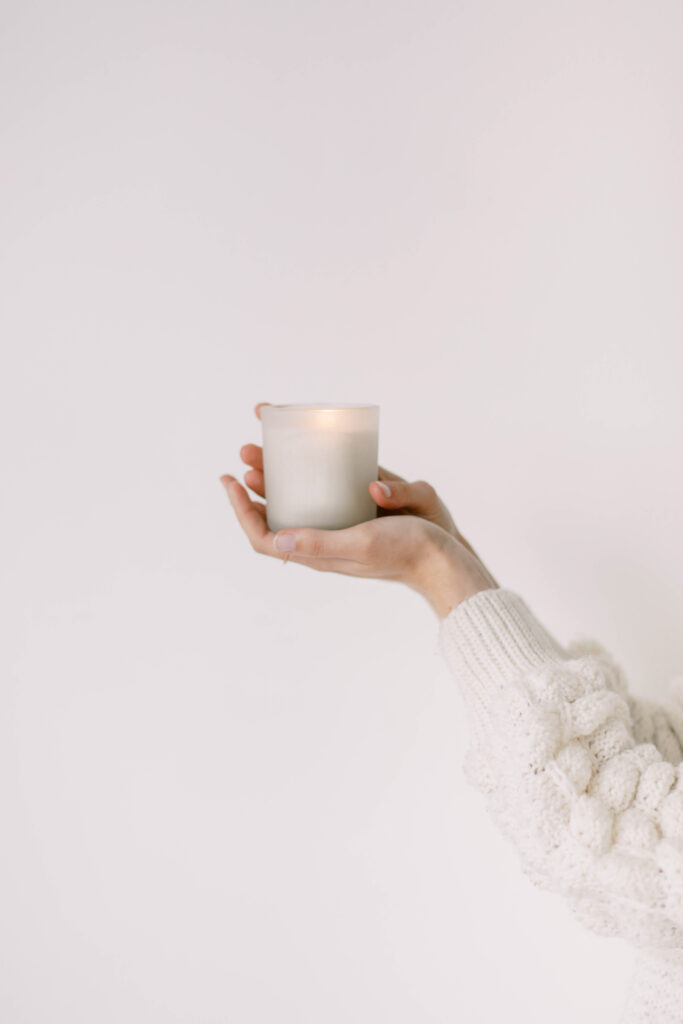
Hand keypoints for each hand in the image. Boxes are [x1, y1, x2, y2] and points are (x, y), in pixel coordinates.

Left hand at [220, 403, 499, 617]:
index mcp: (317, 552)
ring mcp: (342, 529)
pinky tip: (313, 459)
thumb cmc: (405, 553)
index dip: (240, 510)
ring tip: (267, 447)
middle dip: (258, 482)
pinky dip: (311, 476)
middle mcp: (324, 541)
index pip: (264, 537)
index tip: (229, 478)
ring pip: (301, 501)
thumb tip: (276, 540)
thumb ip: (320, 544)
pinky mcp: (360, 517)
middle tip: (247, 450)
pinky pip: (326, 496)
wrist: (445, 560)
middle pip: (278, 513)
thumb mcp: (360, 544)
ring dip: (280, 476)